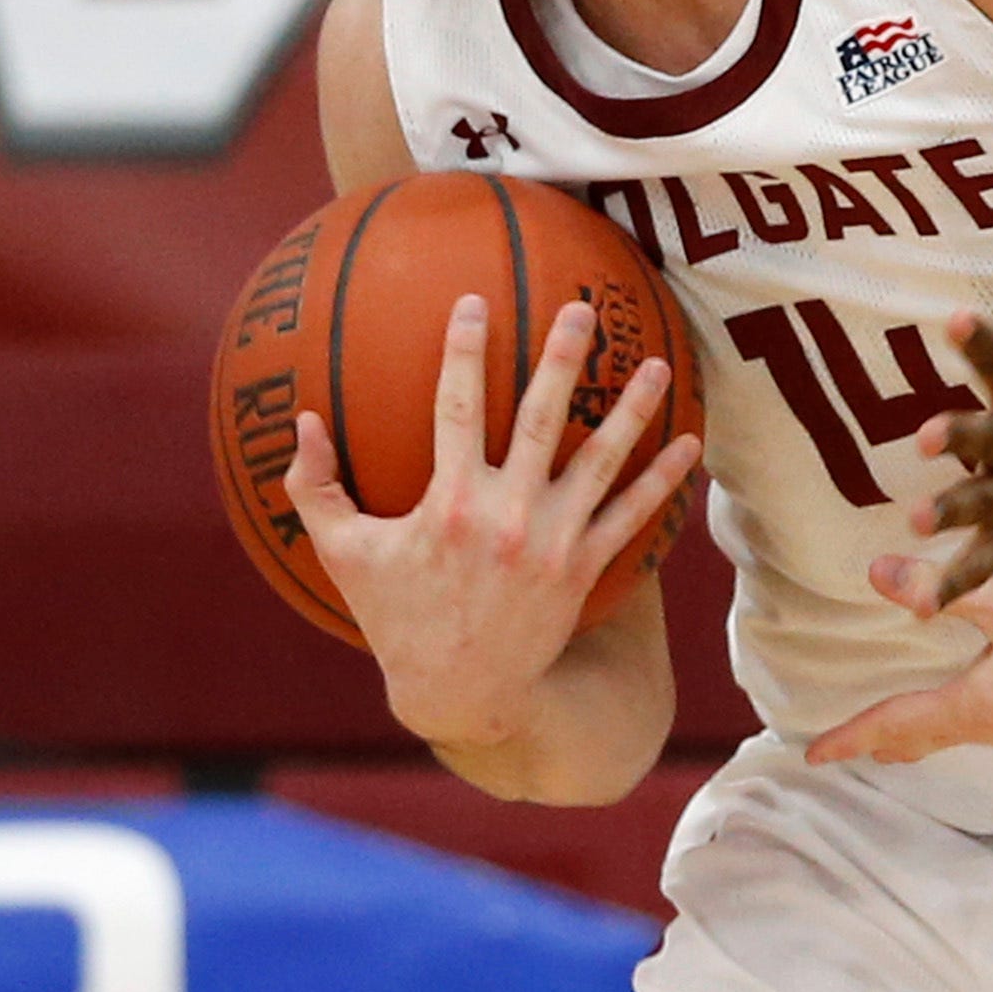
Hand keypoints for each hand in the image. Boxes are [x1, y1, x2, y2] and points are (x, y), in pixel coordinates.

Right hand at [284, 293, 700, 746]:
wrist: (460, 691)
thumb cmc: (397, 616)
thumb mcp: (343, 554)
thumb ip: (314, 488)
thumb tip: (300, 420)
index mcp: (448, 502)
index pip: (457, 407)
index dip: (463, 350)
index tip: (472, 301)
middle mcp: (505, 515)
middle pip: (541, 417)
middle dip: (563, 358)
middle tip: (584, 309)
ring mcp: (551, 541)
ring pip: (600, 460)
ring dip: (633, 409)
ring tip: (659, 362)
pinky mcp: (583, 568)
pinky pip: (631, 515)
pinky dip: (663, 480)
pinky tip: (691, 443)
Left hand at [805, 563, 992, 769]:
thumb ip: (939, 590)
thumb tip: (876, 576)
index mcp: (978, 707)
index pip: (899, 725)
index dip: (852, 736)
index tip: (813, 754)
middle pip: (933, 738)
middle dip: (893, 740)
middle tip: (859, 747)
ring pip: (971, 731)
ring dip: (936, 727)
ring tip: (916, 724)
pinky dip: (978, 715)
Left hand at [908, 205, 992, 602]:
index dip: (977, 338)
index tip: (952, 316)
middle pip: (990, 436)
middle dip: (959, 437)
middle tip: (921, 435)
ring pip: (985, 502)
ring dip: (953, 511)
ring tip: (915, 520)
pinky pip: (984, 561)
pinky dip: (954, 584)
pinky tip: (916, 605)